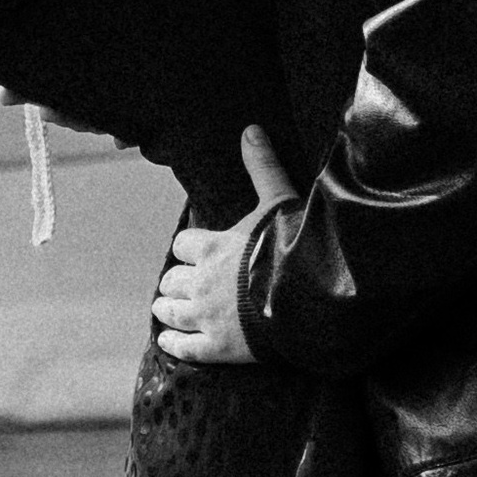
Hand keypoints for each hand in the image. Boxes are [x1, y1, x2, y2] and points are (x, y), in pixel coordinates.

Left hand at [152, 125, 299, 364]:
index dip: (190, 249)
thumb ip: (263, 167)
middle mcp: (201, 281)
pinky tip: (169, 340)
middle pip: (171, 279)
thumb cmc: (293, 247)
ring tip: (169, 309)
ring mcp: (206, 316)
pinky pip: (182, 347)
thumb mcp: (279, 201)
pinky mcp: (217, 346)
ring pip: (169, 311)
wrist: (308, 296)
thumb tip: (251, 129)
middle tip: (184, 284)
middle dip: (176, 281)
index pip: (183, 245)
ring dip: (168, 309)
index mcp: (211, 247)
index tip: (195, 253)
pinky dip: (172, 343)